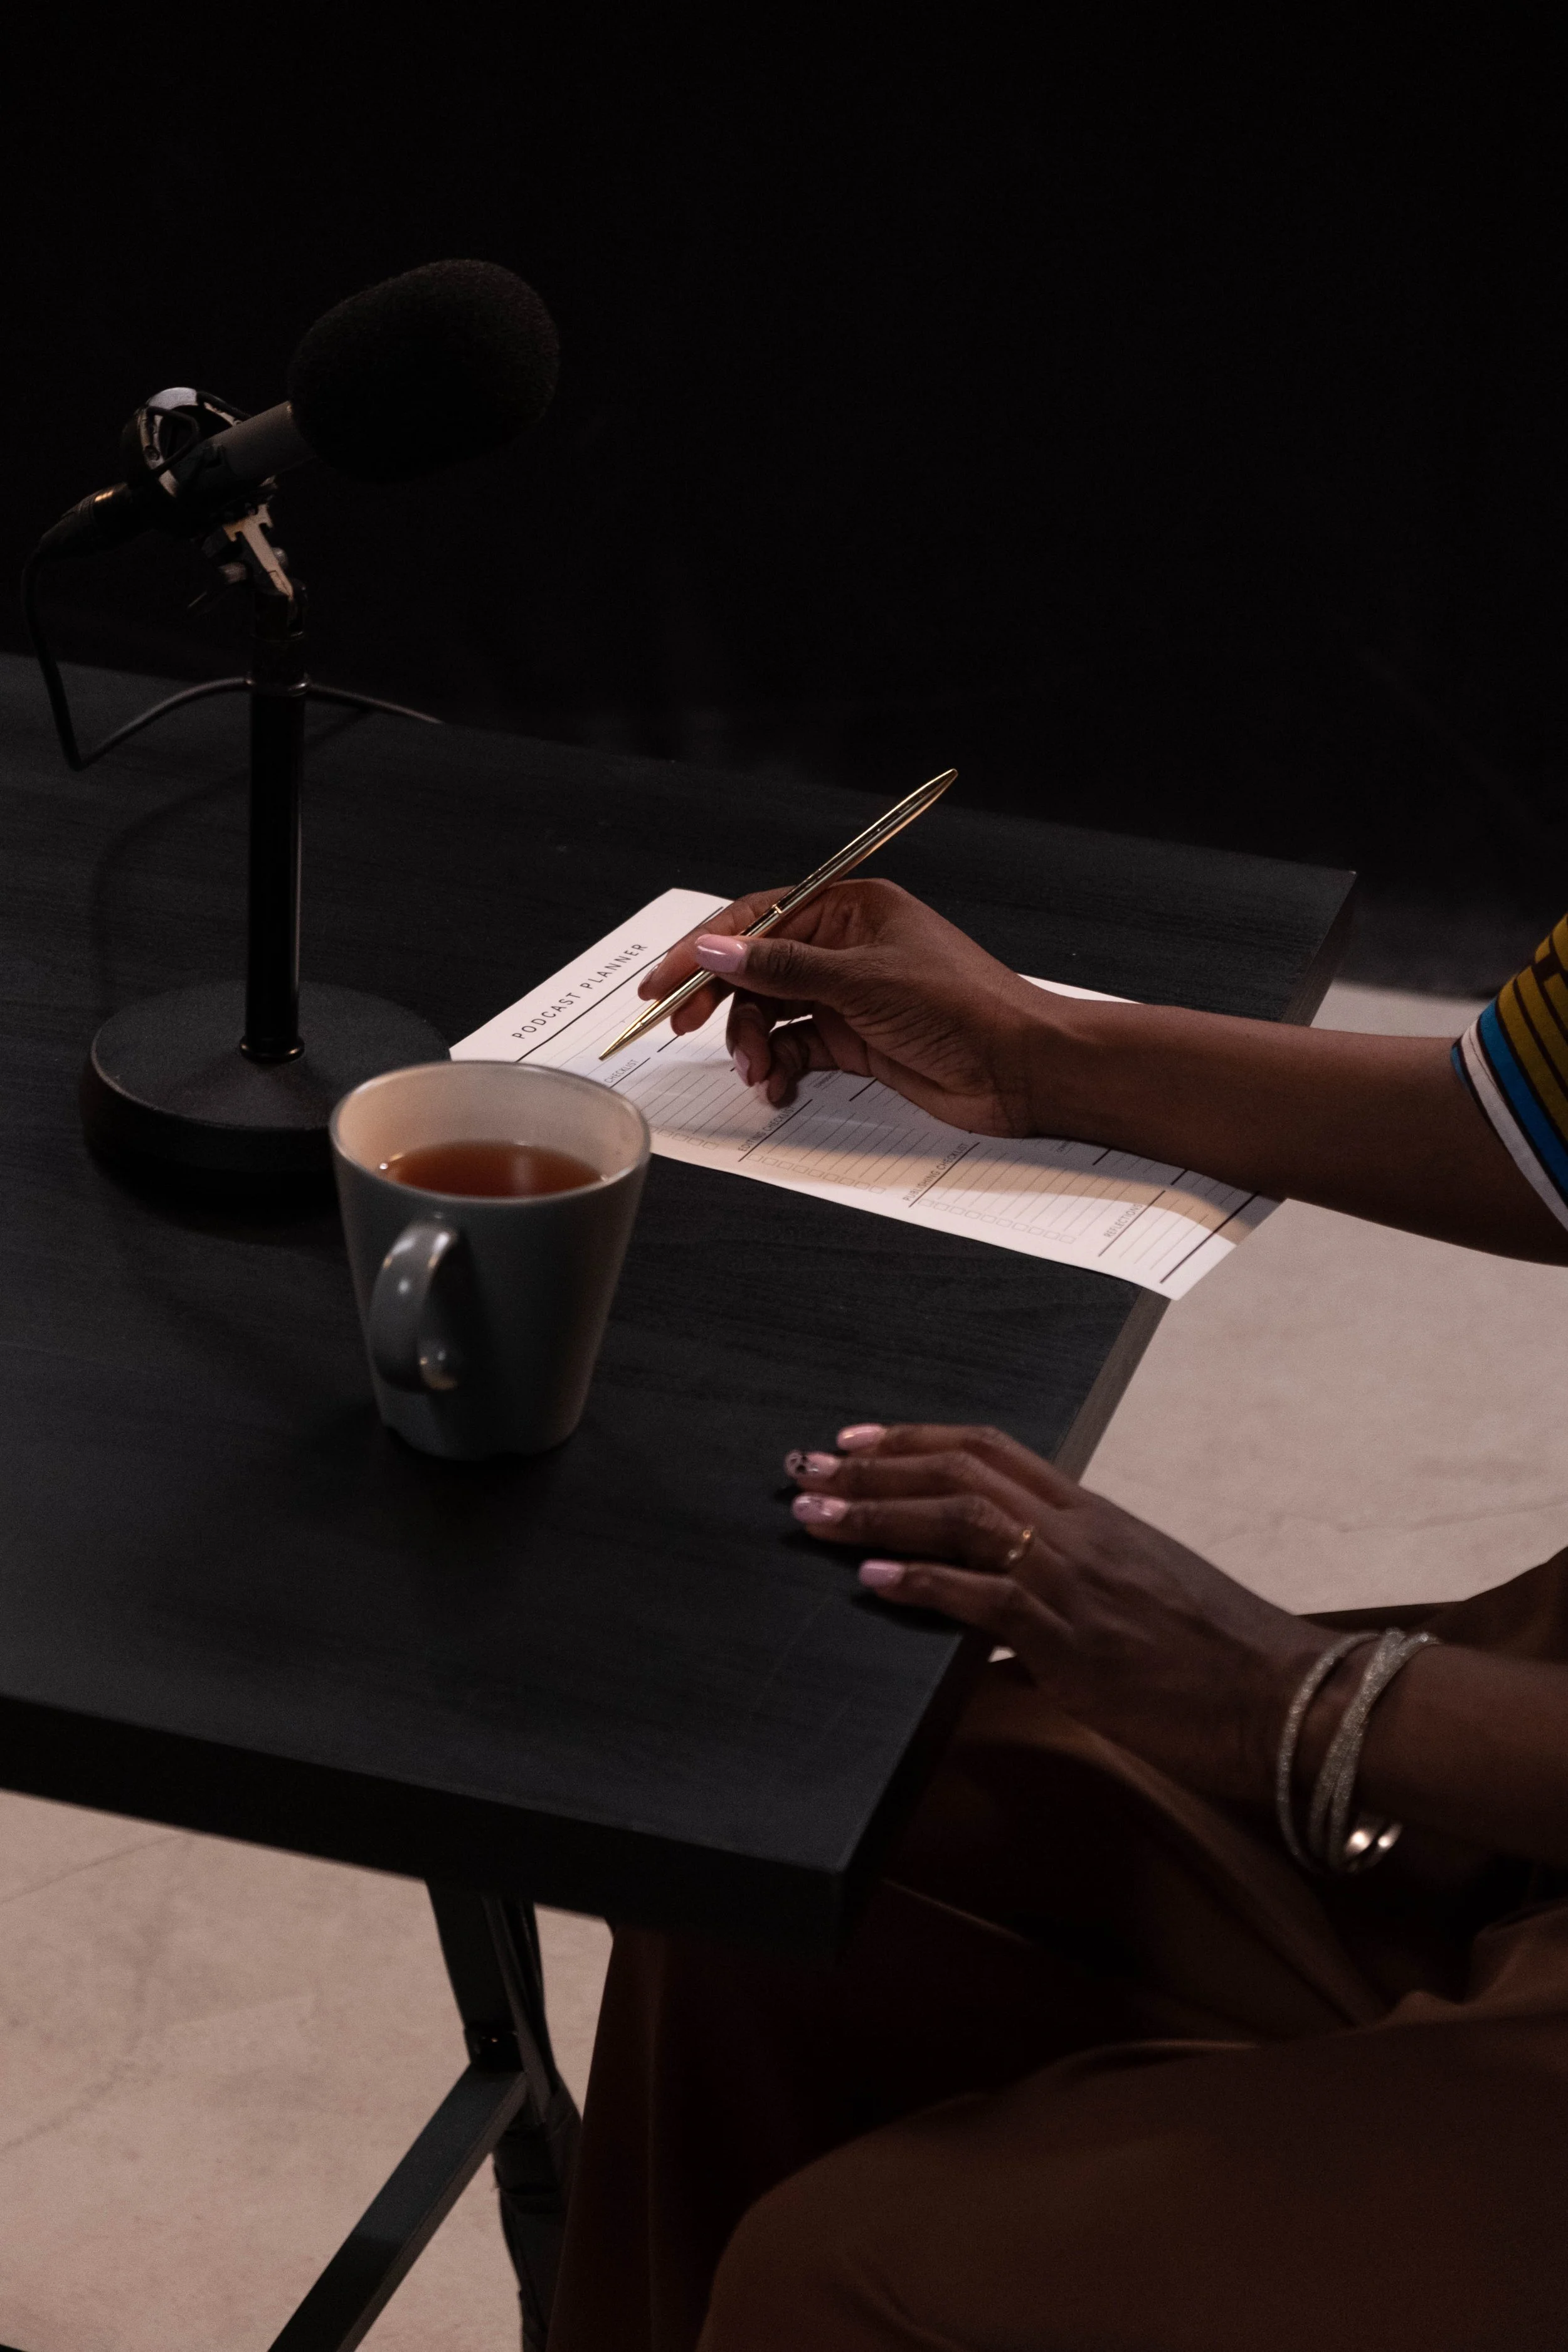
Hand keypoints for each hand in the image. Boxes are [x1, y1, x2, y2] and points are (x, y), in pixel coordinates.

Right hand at [636, 880, 1056, 1134]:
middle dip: (721, 1003)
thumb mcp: (861, 981)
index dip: (703, 949)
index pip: (756, 919)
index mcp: (849, 908)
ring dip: (753, 1043)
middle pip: (755, 969)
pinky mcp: (854, 1041)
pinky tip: (778, 1086)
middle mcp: (844, 948)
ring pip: (771, 1014)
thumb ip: (781, 968)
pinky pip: (795, 1049)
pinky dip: (779, 1068)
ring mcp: (848, 996)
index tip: (662, 983)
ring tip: (759, 1071)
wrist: (1021, 1068)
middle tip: (684, 1029)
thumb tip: (716, 950)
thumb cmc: (966, 1007)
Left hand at [785, 1421, 1333, 1805]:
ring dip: (877, 1514)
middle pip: (962, 1468)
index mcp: (1097, 1514)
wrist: (1287, 1698)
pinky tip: (871, 1582)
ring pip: (959, 1518)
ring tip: (815, 1514)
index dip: (918, 1439)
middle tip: (807, 1466)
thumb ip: (1072, 1598)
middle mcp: (1081, 1531)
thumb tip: (1005, 1633)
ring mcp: (1076, 1580)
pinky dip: (919, 1584)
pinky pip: (981, 1598)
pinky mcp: (1073, 1638)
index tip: (860, 1439)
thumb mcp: (1141, 1603)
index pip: (994, 1448)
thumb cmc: (1220, 1660)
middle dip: (877, 1466)